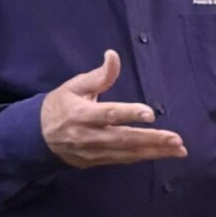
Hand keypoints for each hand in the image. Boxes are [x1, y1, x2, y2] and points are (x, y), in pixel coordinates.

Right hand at [40, 50, 186, 167]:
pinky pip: (123, 160)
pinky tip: (162, 154)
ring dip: (154, 152)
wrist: (36, 137)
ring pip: (127, 153)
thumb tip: (113, 55)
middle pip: (123, 138)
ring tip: (179, 150)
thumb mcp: (74, 86)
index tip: (150, 114)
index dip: (129, 114)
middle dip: (151, 140)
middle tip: (176, 139)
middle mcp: (88, 136)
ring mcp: (92, 152)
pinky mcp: (96, 162)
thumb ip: (98, 75)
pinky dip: (143, 157)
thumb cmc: (59, 106)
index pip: (109, 114)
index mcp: (81, 114)